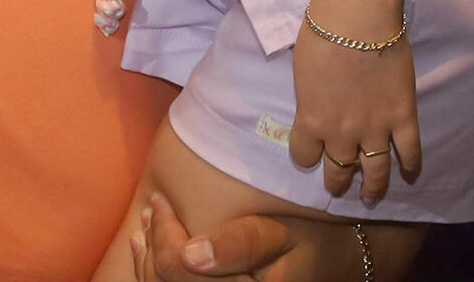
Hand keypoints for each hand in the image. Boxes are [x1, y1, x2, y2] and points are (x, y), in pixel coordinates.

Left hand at [135, 192, 348, 280]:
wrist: (328, 266)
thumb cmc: (304, 243)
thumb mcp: (279, 235)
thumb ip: (239, 245)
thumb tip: (191, 255)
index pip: (178, 269)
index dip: (163, 232)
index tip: (161, 200)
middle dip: (152, 243)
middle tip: (152, 208)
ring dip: (146, 262)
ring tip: (146, 228)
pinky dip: (152, 275)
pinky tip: (147, 252)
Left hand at [289, 10, 420, 206]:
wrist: (356, 22)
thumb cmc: (320, 36)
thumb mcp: (301, 71)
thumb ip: (311, 96)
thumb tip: (318, 101)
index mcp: (312, 119)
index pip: (304, 154)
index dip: (306, 157)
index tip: (310, 156)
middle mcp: (342, 133)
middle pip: (339, 169)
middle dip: (337, 182)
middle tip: (339, 189)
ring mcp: (375, 128)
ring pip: (376, 171)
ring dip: (373, 188)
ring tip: (371, 197)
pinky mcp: (403, 118)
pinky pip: (410, 152)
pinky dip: (411, 167)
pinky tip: (409, 176)